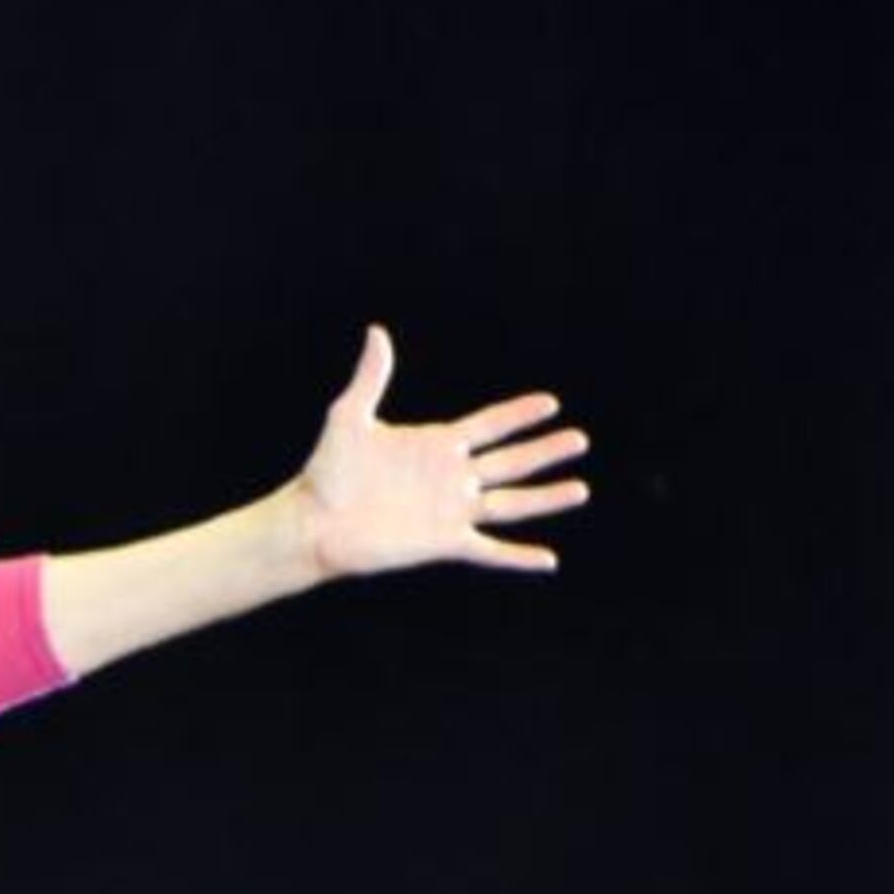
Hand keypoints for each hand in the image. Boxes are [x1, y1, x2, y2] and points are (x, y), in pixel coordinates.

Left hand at [296, 326, 588, 576]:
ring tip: (581, 489)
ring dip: (546, 498)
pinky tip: (549, 560)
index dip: (518, 415)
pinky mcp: (443, 542)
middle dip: (545, 451)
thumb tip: (377, 332)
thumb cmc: (326, 471)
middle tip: (580, 439)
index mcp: (435, 444)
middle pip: (510, 461)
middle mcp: (451, 477)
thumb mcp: (349, 418)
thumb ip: (371, 378)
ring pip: (512, 503)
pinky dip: (518, 557)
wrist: (312, 522)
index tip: (550, 403)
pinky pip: (490, 550)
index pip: (489, 425)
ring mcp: (450, 511)